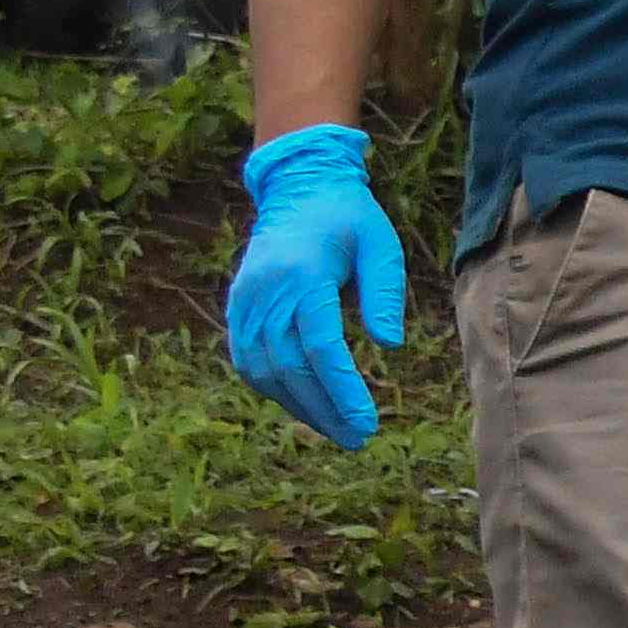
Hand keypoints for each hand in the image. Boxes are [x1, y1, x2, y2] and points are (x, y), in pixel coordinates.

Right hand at [226, 126, 401, 448]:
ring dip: (298, 405)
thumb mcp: (380, 245)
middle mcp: (266, 291)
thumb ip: (384, 293)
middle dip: (323, 410)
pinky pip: (248, 359)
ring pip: (263, 369)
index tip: (368, 423)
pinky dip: (274, 387)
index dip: (342, 390)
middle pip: (290, 366)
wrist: (298, 188)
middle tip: (357, 439)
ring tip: (336, 430)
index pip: (320, 346)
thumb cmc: (349, 218)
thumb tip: (388, 346)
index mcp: (303, 275)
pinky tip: (304, 406)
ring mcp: (246, 300)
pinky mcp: (239, 307)